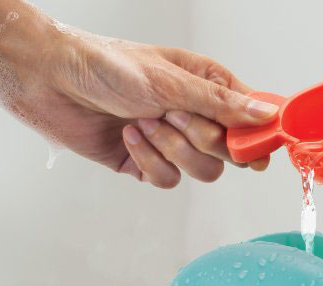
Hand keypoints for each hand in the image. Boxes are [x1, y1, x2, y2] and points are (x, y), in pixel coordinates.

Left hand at [12, 20, 276, 186]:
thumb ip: (220, 104)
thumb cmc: (109, 68)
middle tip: (171, 117)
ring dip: (170, 151)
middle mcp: (192, 114)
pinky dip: (147, 162)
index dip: (255, 136)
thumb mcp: (170, 82)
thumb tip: (266, 115)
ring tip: (143, 123)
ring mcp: (168, 142)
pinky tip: (128, 137)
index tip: (256, 152)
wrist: (56, 85)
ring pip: (198, 171)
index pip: (248, 117)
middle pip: (226, 152)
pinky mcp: (144, 164)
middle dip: (199, 139)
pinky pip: (165, 180)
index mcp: (206, 84)